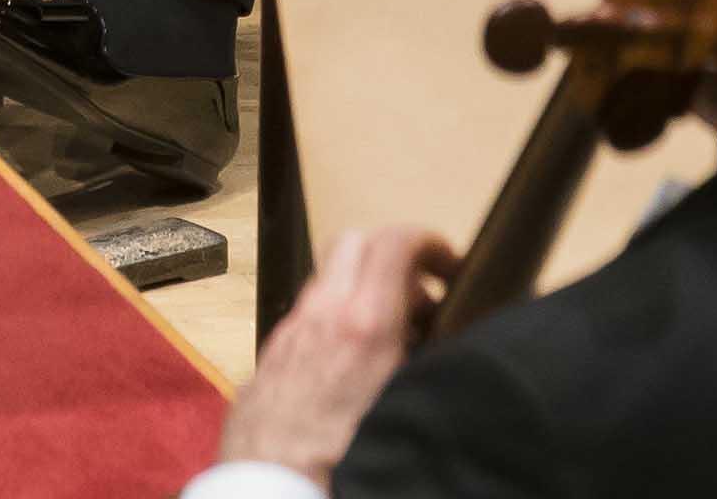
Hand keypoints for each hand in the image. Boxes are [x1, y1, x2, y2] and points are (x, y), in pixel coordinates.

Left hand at [213, 224, 448, 475]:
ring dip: (360, 290)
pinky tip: (349, 363)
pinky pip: (306, 317)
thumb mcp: (404, 405)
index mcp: (362, 324)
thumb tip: (443, 343)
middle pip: (354, 243)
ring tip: (389, 335)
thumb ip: (425, 362)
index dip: (428, 243)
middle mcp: (321, 316)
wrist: (273, 489)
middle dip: (390, 256)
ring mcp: (289, 332)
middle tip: (418, 295)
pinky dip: (333, 320)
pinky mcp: (270, 356)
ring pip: (326, 281)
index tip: (446, 263)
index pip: (395, 243)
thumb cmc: (338, 461)